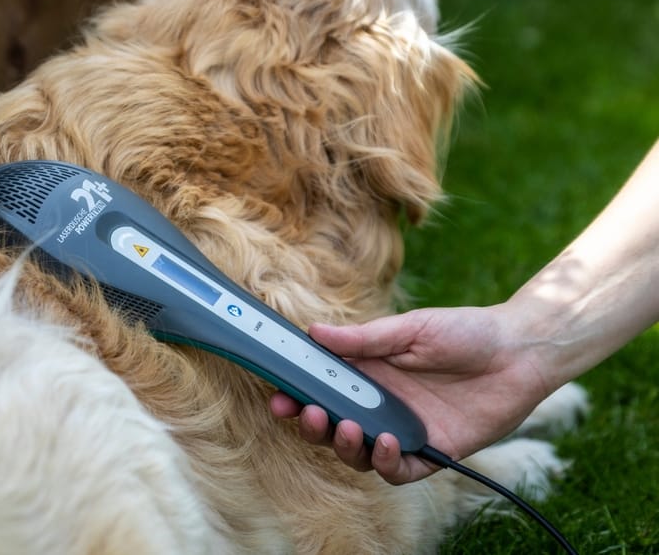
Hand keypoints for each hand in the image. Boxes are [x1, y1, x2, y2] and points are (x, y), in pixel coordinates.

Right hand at [270, 304, 551, 482]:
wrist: (520, 352)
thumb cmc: (464, 331)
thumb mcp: (410, 329)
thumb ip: (364, 338)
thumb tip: (315, 332)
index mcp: (368, 371)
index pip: (323, 388)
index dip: (298, 394)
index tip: (279, 394)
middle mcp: (381, 404)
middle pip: (333, 425)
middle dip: (313, 424)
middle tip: (308, 414)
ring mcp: (404, 430)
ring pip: (359, 453)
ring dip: (344, 446)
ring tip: (345, 427)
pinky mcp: (431, 453)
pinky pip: (398, 470)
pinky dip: (386, 463)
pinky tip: (386, 443)